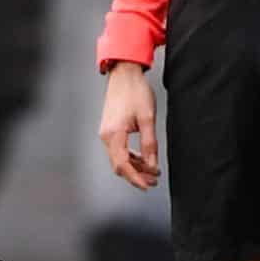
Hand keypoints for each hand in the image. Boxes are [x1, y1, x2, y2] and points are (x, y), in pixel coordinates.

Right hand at [99, 63, 160, 188]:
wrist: (124, 73)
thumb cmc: (135, 91)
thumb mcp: (147, 119)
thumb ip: (149, 144)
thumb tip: (152, 165)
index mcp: (114, 134)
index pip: (123, 165)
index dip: (136, 179)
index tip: (148, 186)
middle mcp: (106, 136)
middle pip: (119, 165)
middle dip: (136, 176)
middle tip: (153, 181)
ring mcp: (106, 133)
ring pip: (118, 159)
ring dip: (134, 167)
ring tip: (151, 172)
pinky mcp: (110, 129)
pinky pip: (118, 150)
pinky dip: (130, 158)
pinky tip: (142, 159)